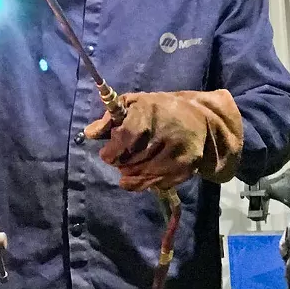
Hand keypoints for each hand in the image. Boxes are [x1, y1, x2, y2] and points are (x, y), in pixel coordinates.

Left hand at [84, 90, 242, 190]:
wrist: (200, 121)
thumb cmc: (160, 109)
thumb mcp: (134, 103)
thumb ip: (110, 118)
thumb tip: (89, 133)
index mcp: (149, 114)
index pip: (124, 139)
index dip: (112, 150)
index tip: (109, 151)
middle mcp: (164, 135)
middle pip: (128, 161)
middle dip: (120, 161)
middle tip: (123, 155)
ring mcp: (176, 155)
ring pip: (139, 175)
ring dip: (130, 172)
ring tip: (134, 162)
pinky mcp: (184, 170)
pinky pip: (153, 185)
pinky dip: (143, 182)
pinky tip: (144, 172)